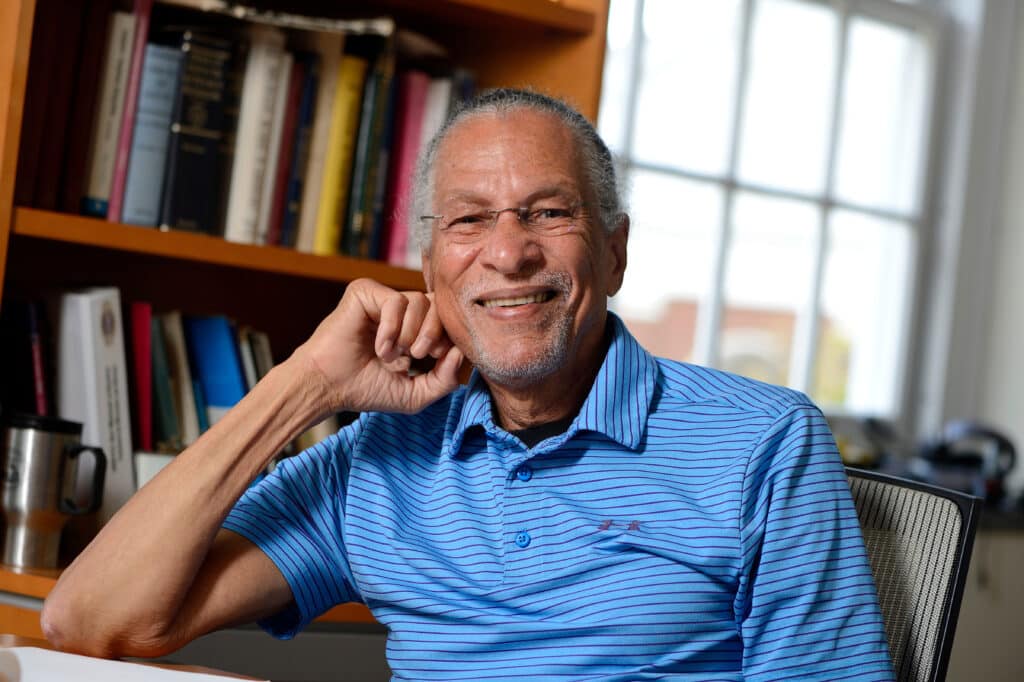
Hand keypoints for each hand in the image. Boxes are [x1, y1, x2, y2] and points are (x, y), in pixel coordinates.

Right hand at [291, 278, 463, 416]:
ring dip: (410, 334)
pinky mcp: (364, 292)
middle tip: (417, 356)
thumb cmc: (366, 390)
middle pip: (438, 304)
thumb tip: (460, 353)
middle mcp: (399, 310)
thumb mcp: (416, 394)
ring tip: (391, 355)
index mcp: (413, 327)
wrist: (328, 387)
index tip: (435, 358)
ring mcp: (381, 298)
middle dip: (434, 333)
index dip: (448, 336)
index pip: (445, 317)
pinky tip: (379, 348)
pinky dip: (391, 329)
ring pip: (419, 301)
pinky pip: (395, 301)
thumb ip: (445, 379)